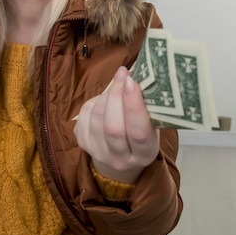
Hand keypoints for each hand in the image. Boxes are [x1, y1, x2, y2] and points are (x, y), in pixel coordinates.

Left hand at [75, 66, 159, 183]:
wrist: (120, 157)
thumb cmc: (141, 134)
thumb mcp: (152, 126)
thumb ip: (148, 108)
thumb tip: (135, 77)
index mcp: (144, 154)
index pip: (138, 133)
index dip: (134, 106)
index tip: (132, 81)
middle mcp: (120, 160)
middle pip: (113, 127)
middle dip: (116, 96)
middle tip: (123, 75)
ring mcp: (98, 153)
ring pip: (97, 118)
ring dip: (106, 95)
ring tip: (117, 85)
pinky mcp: (82, 144)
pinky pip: (85, 115)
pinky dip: (95, 101)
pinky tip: (105, 98)